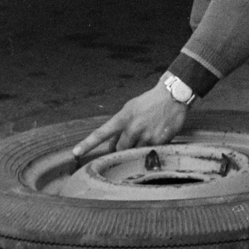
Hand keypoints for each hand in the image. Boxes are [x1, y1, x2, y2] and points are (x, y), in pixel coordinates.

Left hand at [71, 83, 189, 163]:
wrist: (173, 96)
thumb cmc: (149, 102)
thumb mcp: (130, 109)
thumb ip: (120, 127)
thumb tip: (111, 146)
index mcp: (123, 117)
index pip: (101, 133)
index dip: (87, 144)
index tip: (75, 153)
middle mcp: (133, 127)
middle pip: (119, 149)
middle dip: (120, 149)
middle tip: (128, 142)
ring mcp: (146, 136)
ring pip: (134, 153)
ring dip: (136, 149)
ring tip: (145, 135)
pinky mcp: (159, 142)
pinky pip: (149, 152)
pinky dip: (149, 148)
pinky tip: (156, 136)